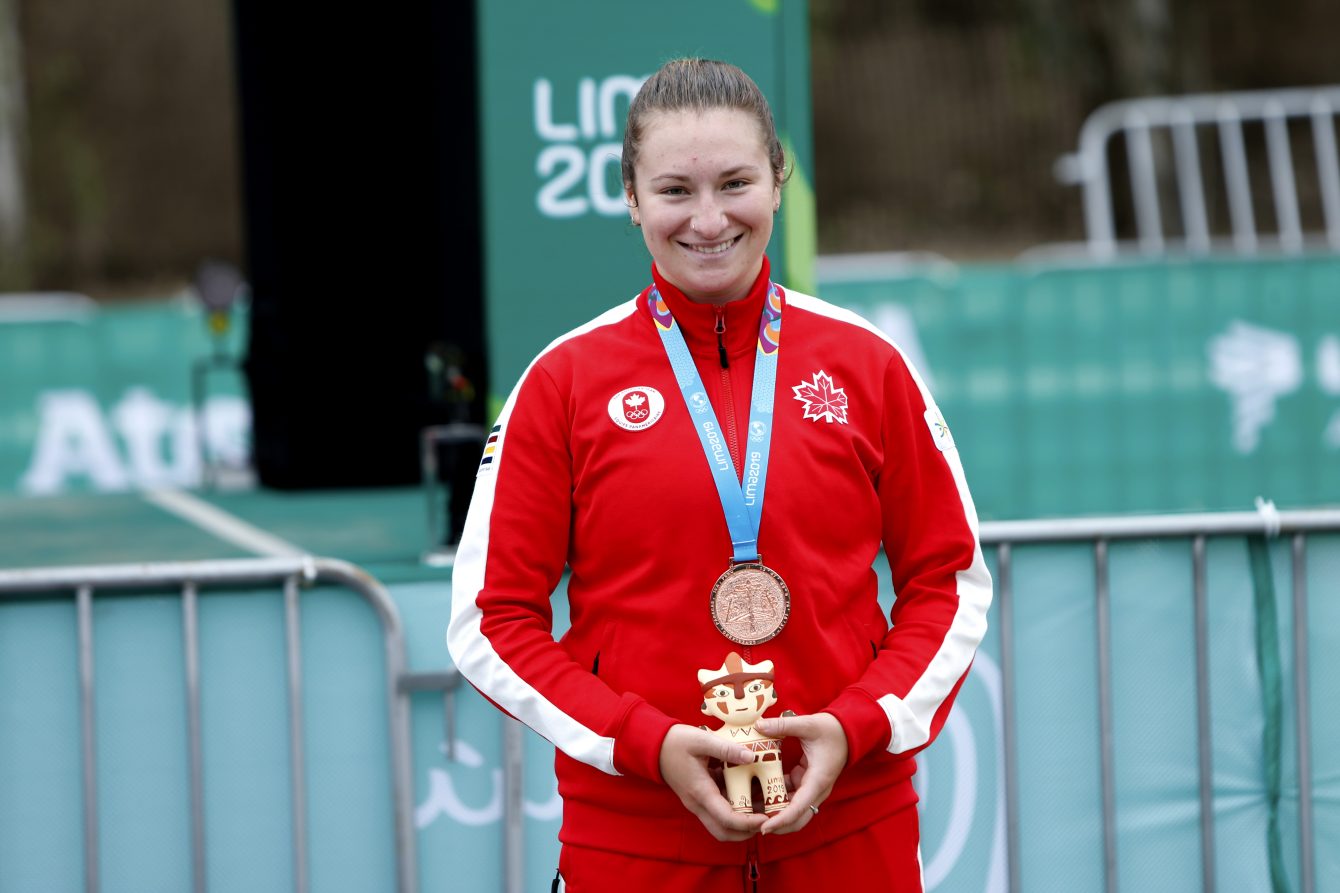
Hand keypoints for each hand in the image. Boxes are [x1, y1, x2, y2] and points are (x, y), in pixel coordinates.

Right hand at [658, 724, 768, 841]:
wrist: (653, 745)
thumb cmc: (676, 742)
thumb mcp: (701, 740)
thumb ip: (726, 749)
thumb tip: (751, 757)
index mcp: (700, 792)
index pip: (727, 819)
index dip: (748, 823)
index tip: (766, 818)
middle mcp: (698, 804)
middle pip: (724, 832)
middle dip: (746, 832)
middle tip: (765, 819)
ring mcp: (696, 803)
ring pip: (720, 826)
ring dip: (740, 824)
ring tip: (760, 809)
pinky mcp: (698, 798)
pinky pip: (717, 813)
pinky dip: (733, 811)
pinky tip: (746, 794)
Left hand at [754, 712, 847, 834]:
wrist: (848, 731)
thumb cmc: (832, 729)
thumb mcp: (808, 724)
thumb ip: (783, 725)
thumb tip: (758, 725)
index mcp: (817, 780)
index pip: (799, 808)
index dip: (781, 820)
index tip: (764, 828)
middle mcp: (816, 790)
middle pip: (798, 818)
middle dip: (778, 825)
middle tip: (754, 825)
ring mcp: (812, 788)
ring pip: (794, 809)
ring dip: (775, 812)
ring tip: (751, 810)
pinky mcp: (806, 782)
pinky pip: (791, 796)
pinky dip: (776, 797)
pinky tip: (758, 792)